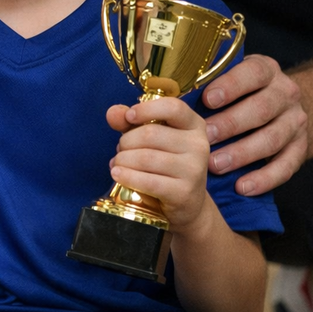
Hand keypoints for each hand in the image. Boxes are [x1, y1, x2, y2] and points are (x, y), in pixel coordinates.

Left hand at [106, 97, 209, 232]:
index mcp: (194, 125)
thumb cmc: (165, 164)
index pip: (173, 107)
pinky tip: (118, 174)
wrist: (187, 204)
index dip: (146, 110)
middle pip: (150, 134)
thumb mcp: (151, 139)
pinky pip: (148, 181)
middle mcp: (199, 145)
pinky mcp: (184, 192)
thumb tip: (113, 112)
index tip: (129, 117)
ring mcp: (194, 170)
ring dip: (122, 160)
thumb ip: (131, 122)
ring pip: (145, 158)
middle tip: (121, 150)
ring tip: (118, 164)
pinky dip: (127, 177)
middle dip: (126, 142)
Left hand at [199, 54, 307, 195]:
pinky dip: (264, 178)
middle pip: (261, 109)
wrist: (285, 109)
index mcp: (266, 70)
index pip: (253, 73)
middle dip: (231, 124)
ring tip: (215, 165)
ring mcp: (296, 122)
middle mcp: (285, 94)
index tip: (207, 100)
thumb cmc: (243, 93)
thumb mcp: (231, 78)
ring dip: (242, 154)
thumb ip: (207, 83)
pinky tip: (242, 187)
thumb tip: (166, 97)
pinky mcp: (301, 148)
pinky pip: (286, 166)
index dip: (231, 86)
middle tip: (205, 138)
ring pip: (272, 139)